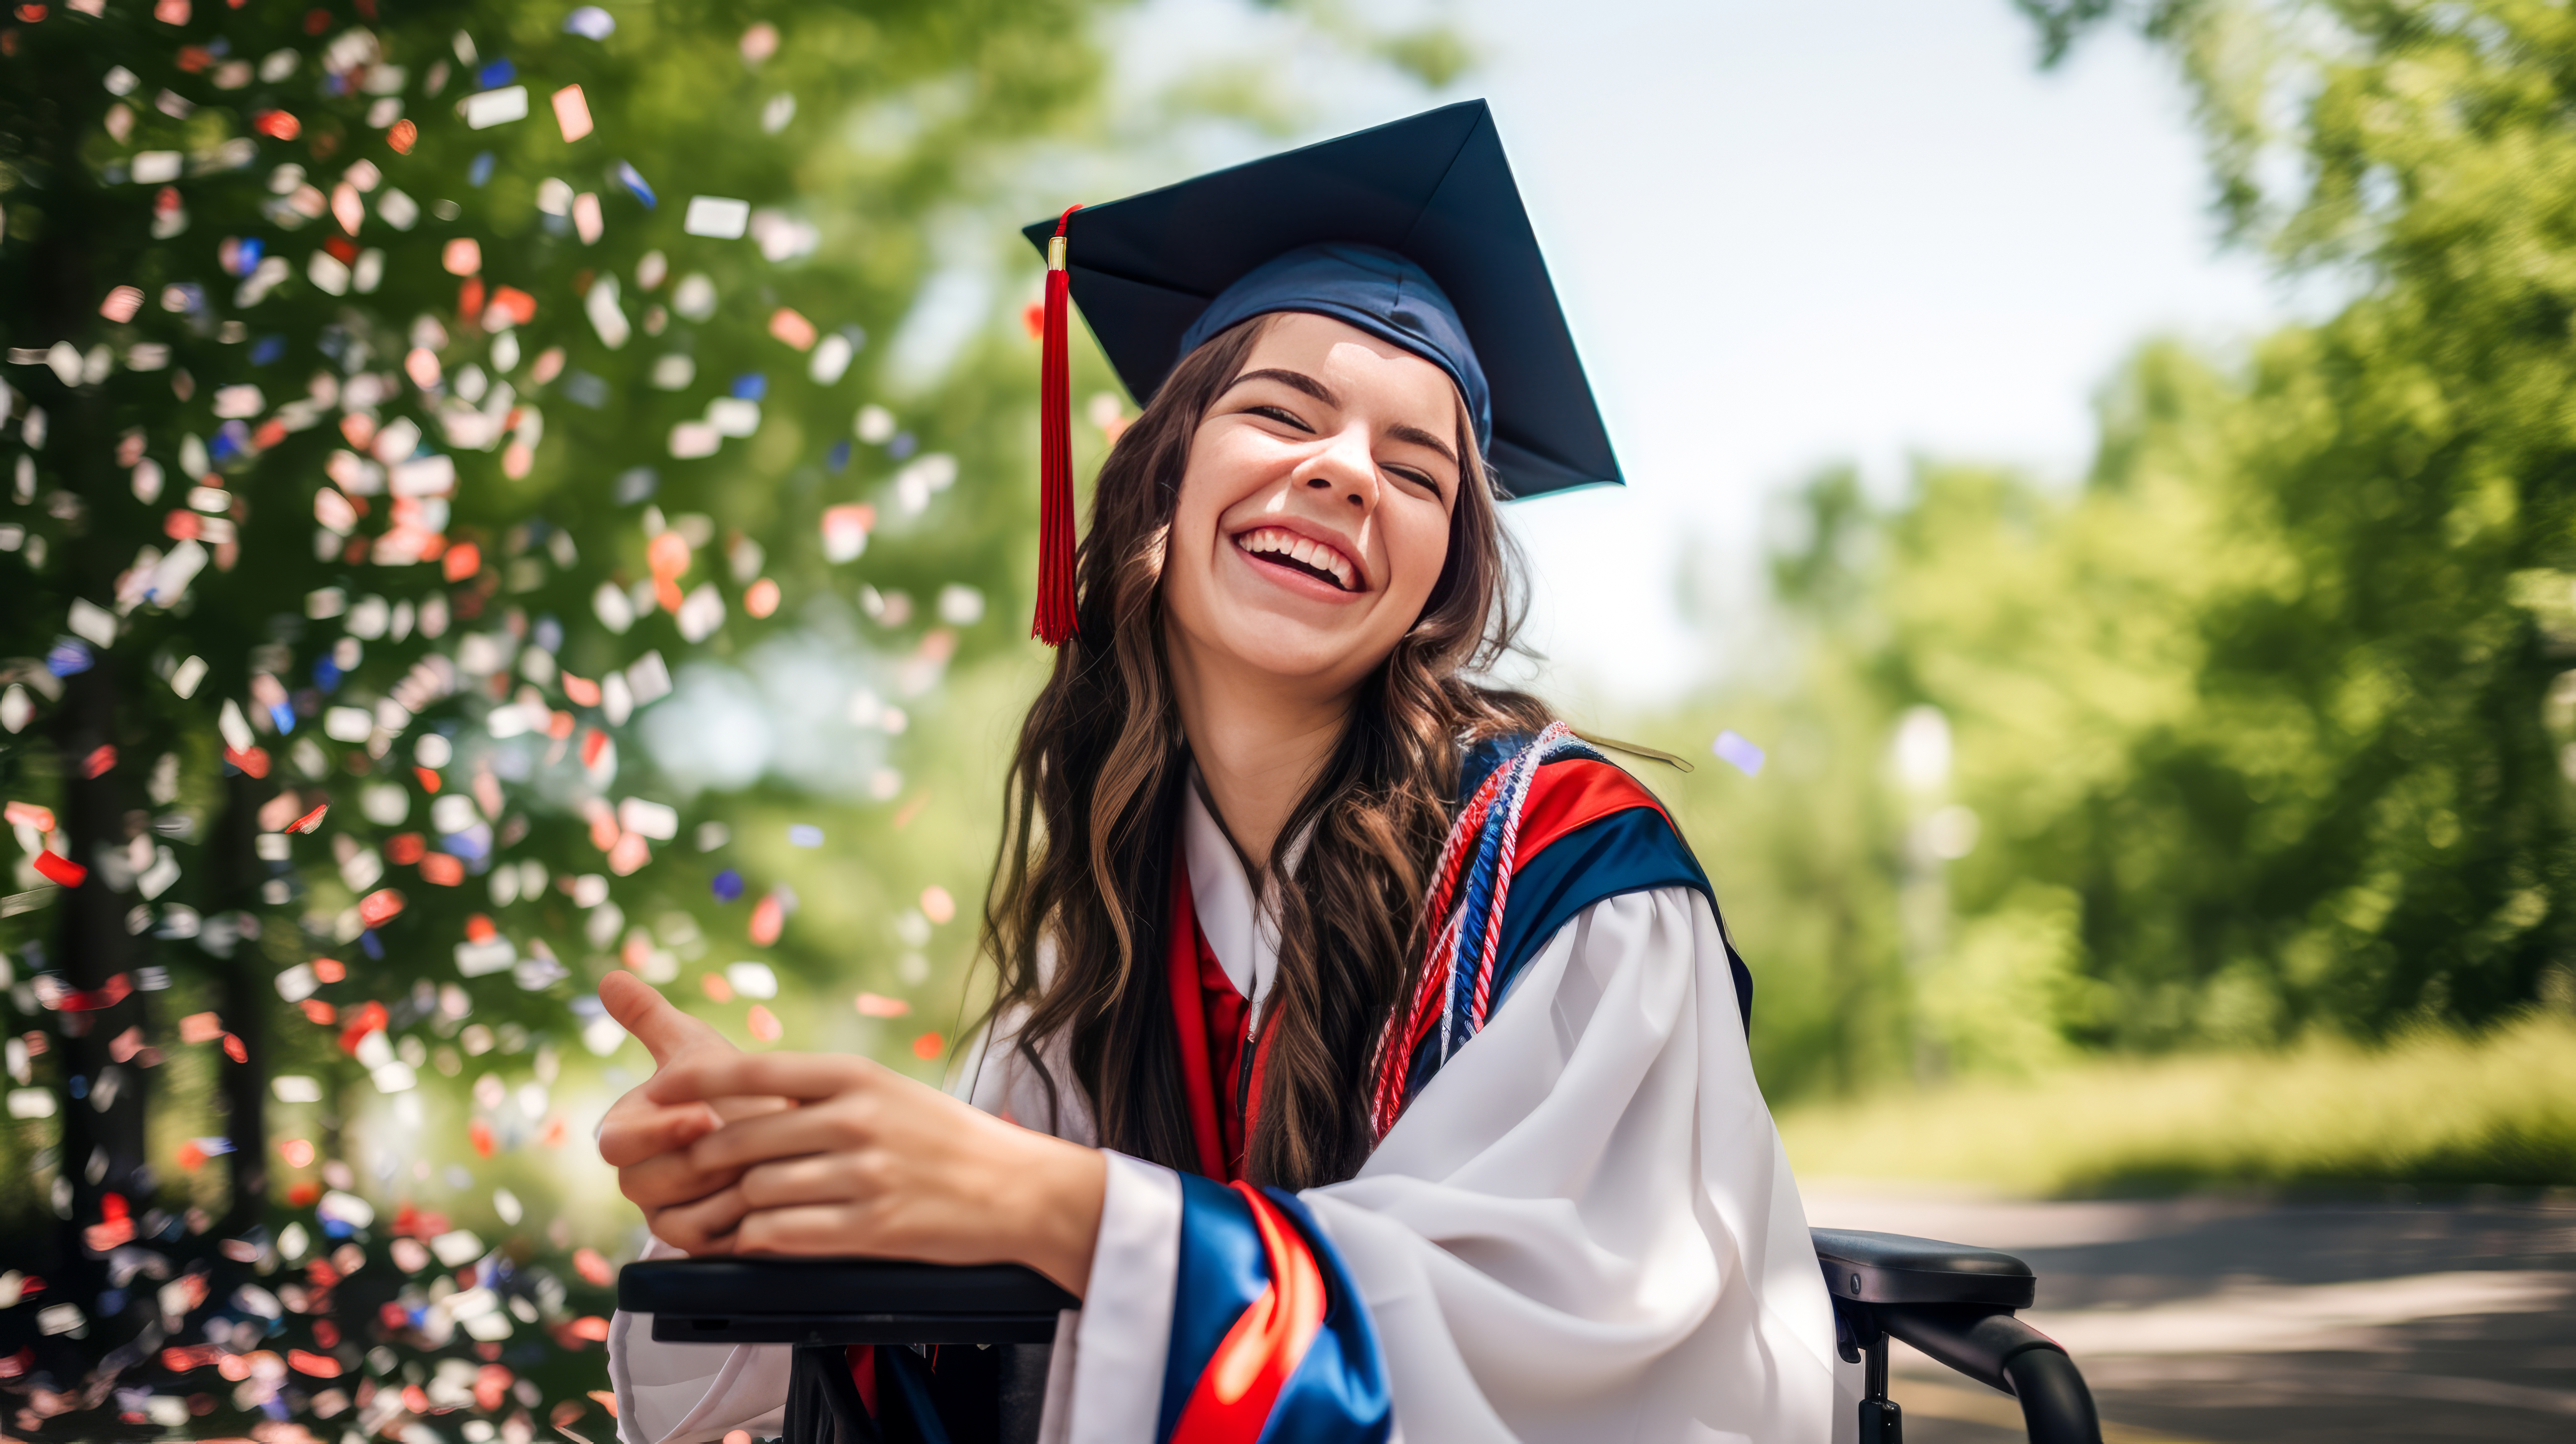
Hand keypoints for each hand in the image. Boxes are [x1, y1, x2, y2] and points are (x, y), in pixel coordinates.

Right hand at [593, 970, 789, 1253]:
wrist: (780, 1132)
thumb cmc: (731, 1084)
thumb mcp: (694, 1049)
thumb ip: (650, 1018)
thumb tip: (610, 975)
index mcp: (627, 1132)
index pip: (618, 1143)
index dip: (660, 1130)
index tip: (704, 1115)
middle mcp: (637, 1177)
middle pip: (644, 1183)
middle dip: (699, 1161)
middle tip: (748, 1144)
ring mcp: (661, 1213)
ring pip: (672, 1217)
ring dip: (722, 1188)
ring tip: (765, 1165)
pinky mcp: (693, 1243)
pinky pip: (699, 1242)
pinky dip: (733, 1222)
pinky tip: (766, 1198)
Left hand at [645, 1051, 1107, 1296]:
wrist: (1015, 1189)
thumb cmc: (944, 1138)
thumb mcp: (888, 1091)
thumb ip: (822, 1092)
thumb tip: (744, 1092)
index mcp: (857, 1076)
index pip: (754, 1070)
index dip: (695, 1081)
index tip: (659, 1090)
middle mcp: (856, 1119)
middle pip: (741, 1136)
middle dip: (702, 1156)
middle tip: (686, 1169)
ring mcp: (864, 1174)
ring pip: (756, 1188)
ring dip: (733, 1203)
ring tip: (727, 1209)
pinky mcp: (872, 1227)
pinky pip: (784, 1233)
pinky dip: (758, 1238)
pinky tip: (756, 1237)